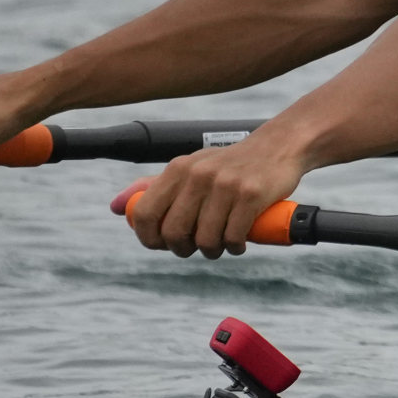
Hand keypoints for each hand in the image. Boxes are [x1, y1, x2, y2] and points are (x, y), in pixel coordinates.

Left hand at [119, 132, 311, 257]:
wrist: (280, 146)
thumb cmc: (231, 164)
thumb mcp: (191, 167)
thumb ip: (155, 186)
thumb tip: (116, 207)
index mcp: (178, 168)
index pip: (145, 213)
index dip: (149, 238)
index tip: (164, 245)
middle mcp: (198, 175)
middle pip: (174, 232)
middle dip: (183, 249)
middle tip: (195, 248)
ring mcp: (226, 184)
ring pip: (206, 238)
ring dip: (212, 251)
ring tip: (221, 246)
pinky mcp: (252, 195)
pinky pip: (233, 236)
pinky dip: (234, 247)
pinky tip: (238, 243)